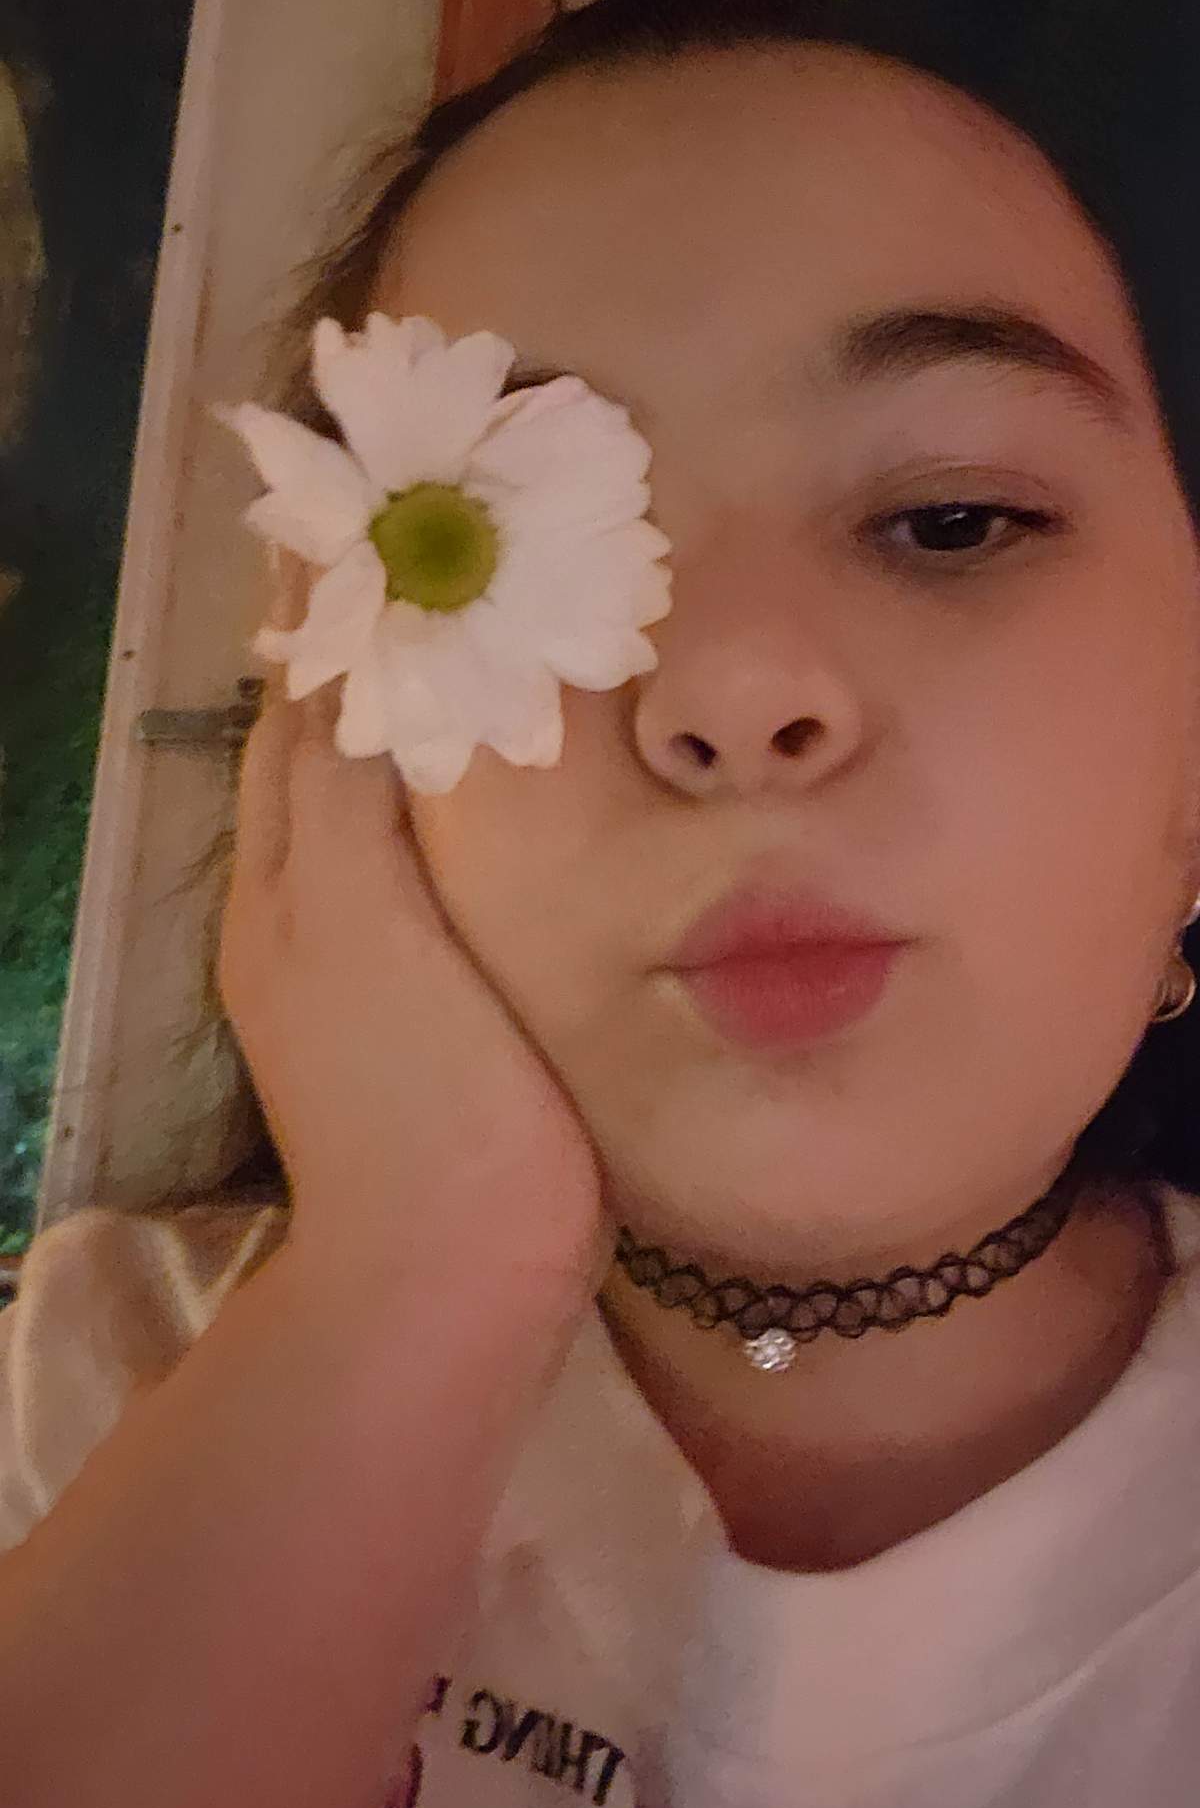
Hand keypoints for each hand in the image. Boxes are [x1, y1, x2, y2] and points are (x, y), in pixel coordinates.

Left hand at [218, 601, 605, 1325]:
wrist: (452, 1272)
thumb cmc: (420, 1091)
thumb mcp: (363, 919)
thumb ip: (350, 793)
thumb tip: (357, 668)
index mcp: (286, 883)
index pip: (297, 719)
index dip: (330, 630)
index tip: (378, 535)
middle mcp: (304, 915)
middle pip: (320, 760)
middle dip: (363, 669)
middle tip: (437, 572)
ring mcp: (360, 974)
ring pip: (372, 815)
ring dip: (406, 735)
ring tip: (477, 655)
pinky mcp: (424, 1019)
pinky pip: (424, 875)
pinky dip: (447, 810)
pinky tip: (507, 797)